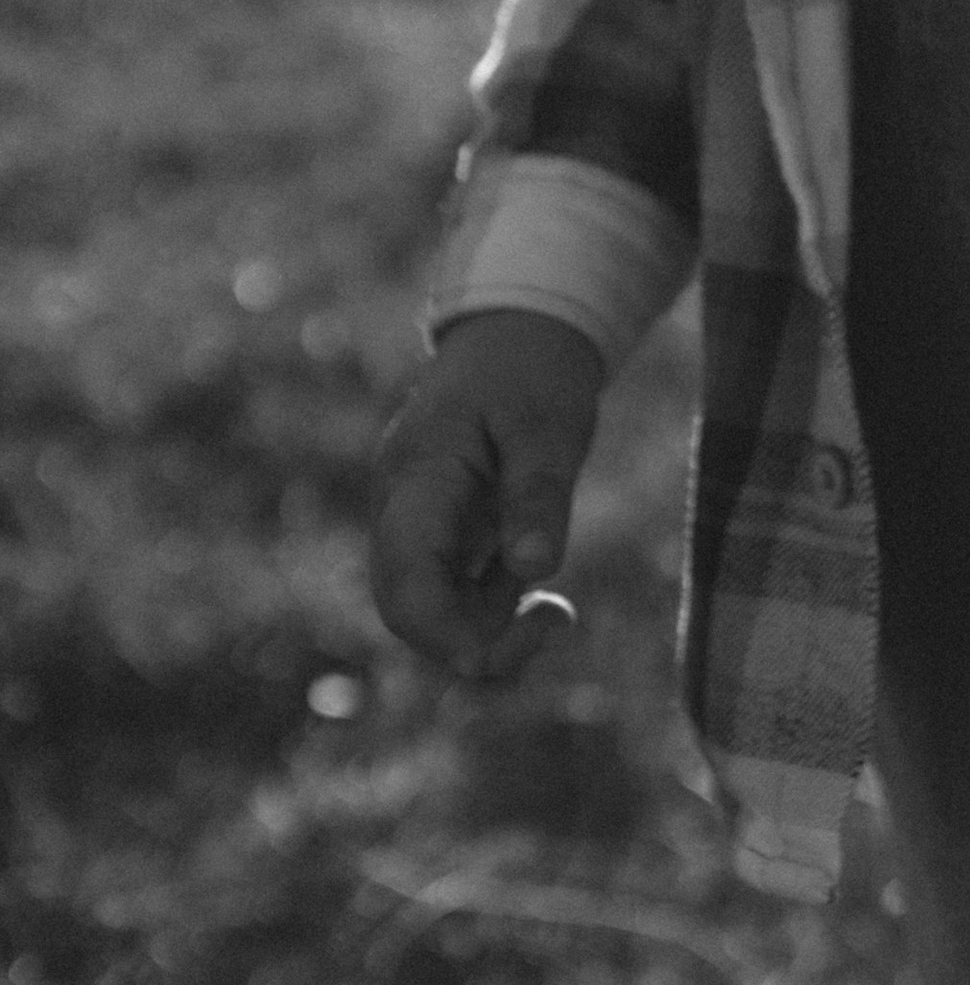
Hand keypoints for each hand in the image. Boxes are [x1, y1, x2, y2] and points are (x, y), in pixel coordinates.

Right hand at [369, 307, 603, 679]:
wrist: (520, 330)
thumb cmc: (533, 369)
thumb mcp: (548, 424)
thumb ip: (538, 494)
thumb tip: (534, 572)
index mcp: (415, 479)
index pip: (404, 582)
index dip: (441, 634)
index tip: (500, 654)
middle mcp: (400, 510)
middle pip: (408, 610)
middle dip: (472, 642)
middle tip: (553, 624)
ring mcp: (416, 524)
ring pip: (429, 610)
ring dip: (488, 627)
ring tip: (555, 608)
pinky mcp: (440, 533)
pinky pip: (450, 594)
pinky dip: (492, 609)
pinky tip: (538, 595)